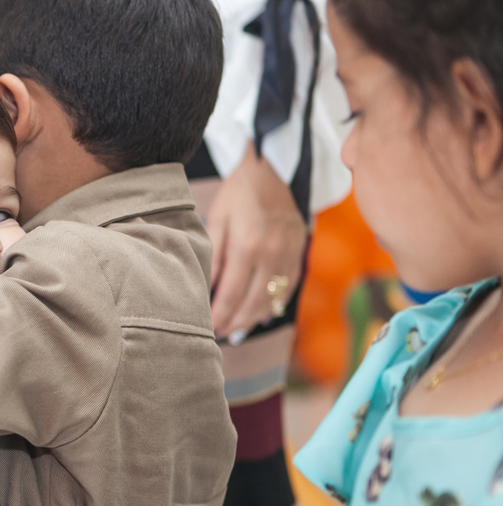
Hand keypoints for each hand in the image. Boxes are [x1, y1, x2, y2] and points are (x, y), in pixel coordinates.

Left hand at [207, 143, 307, 338]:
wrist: (274, 169)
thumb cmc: (238, 193)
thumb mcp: (216, 218)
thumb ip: (212, 255)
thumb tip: (205, 289)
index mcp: (248, 246)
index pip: (231, 294)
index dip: (218, 316)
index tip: (205, 328)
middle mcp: (272, 255)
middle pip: (252, 303)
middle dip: (233, 323)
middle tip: (216, 336)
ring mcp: (290, 256)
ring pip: (272, 300)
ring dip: (252, 319)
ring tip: (234, 331)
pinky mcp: (300, 254)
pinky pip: (287, 289)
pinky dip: (272, 305)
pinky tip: (259, 316)